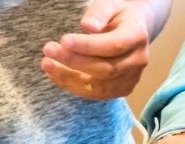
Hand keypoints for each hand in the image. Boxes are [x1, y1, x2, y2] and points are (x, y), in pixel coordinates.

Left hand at [41, 0, 169, 99]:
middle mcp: (138, 61)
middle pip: (105, 69)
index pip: (113, 46)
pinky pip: (95, 94)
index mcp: (137, 37)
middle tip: (48, 50)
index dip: (88, 46)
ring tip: (47, 64)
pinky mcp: (121, 90)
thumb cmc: (118, 16)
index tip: (63, 40)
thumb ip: (99, 13)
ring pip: (98, 86)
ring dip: (69, 77)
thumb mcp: (110, 5)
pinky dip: (72, 85)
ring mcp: (130, 79)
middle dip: (74, 61)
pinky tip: (55, 74)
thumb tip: (87, 26)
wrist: (134, 32)